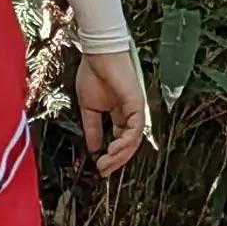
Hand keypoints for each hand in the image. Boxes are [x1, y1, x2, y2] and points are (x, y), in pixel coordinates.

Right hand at [76, 47, 150, 175]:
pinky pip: (136, 129)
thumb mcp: (89, 108)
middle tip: (103, 171)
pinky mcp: (137, 104)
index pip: (120, 140)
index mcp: (119, 115)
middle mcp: (130, 115)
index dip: (111, 156)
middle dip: (116, 160)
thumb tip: (92, 148)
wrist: (97, 54)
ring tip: (106, 163)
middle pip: (128, 144)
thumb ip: (93, 129)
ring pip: (133, 140)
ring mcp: (135, 110)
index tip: (100, 167)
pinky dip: (126, 142)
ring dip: (120, 155)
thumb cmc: (93, 74)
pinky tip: (113, 150)